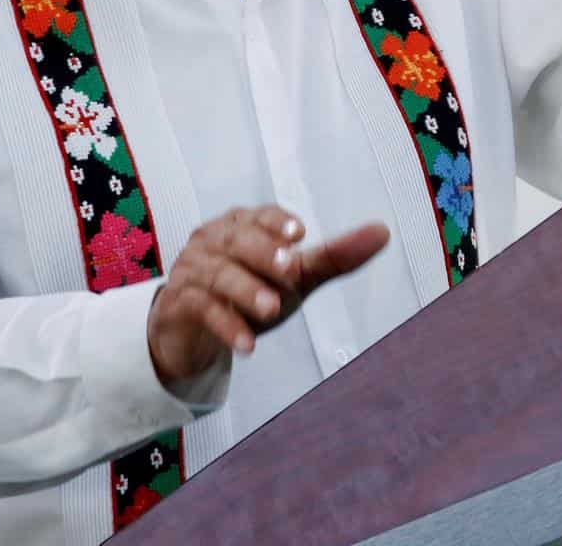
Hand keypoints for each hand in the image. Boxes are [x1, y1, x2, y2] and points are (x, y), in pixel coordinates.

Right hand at [147, 205, 389, 384]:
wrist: (194, 330)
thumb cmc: (250, 290)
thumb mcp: (294, 277)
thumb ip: (334, 257)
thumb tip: (383, 232)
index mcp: (243, 225)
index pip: (260, 216)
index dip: (278, 223)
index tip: (301, 236)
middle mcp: (214, 240)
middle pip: (238, 240)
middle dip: (265, 253)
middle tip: (292, 271)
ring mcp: (191, 269)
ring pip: (219, 274)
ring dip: (247, 291)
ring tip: (272, 310)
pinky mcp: (178, 302)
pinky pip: (201, 309)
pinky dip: (226, 326)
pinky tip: (247, 346)